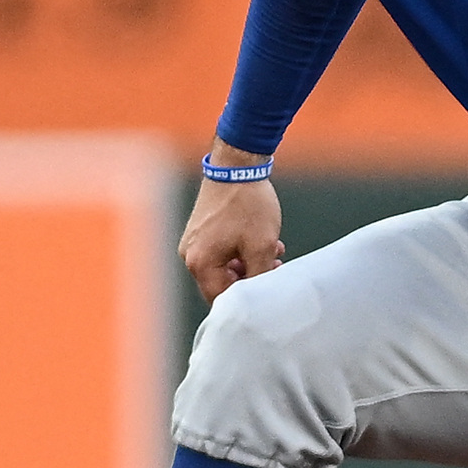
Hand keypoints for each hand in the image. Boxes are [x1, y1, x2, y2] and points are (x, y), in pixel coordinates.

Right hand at [180, 149, 284, 301]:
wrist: (237, 167)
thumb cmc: (248, 205)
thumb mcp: (262, 246)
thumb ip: (259, 276)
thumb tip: (260, 297)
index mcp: (200, 263)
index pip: (221, 297)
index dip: (248, 299)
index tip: (270, 292)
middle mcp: (190, 255)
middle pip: (222, 283)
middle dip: (251, 279)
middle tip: (276, 270)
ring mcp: (193, 242)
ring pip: (224, 267)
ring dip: (250, 264)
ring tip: (275, 255)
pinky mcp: (200, 231)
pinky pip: (221, 252)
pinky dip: (241, 252)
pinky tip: (265, 243)